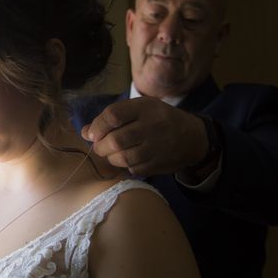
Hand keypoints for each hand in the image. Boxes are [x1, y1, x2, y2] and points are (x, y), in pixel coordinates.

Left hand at [81, 97, 207, 176]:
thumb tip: (84, 132)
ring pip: (123, 158)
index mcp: (145, 108)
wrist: (192, 137)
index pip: (113, 115)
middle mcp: (152, 126)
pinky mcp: (160, 163)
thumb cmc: (158, 119)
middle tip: (99, 147)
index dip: (98, 126)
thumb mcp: (139, 109)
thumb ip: (111, 117)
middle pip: (116, 140)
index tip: (92, 133)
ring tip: (112, 154)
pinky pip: (134, 169)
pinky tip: (128, 159)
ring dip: (111, 158)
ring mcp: (157, 147)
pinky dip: (126, 166)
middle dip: (100, 146)